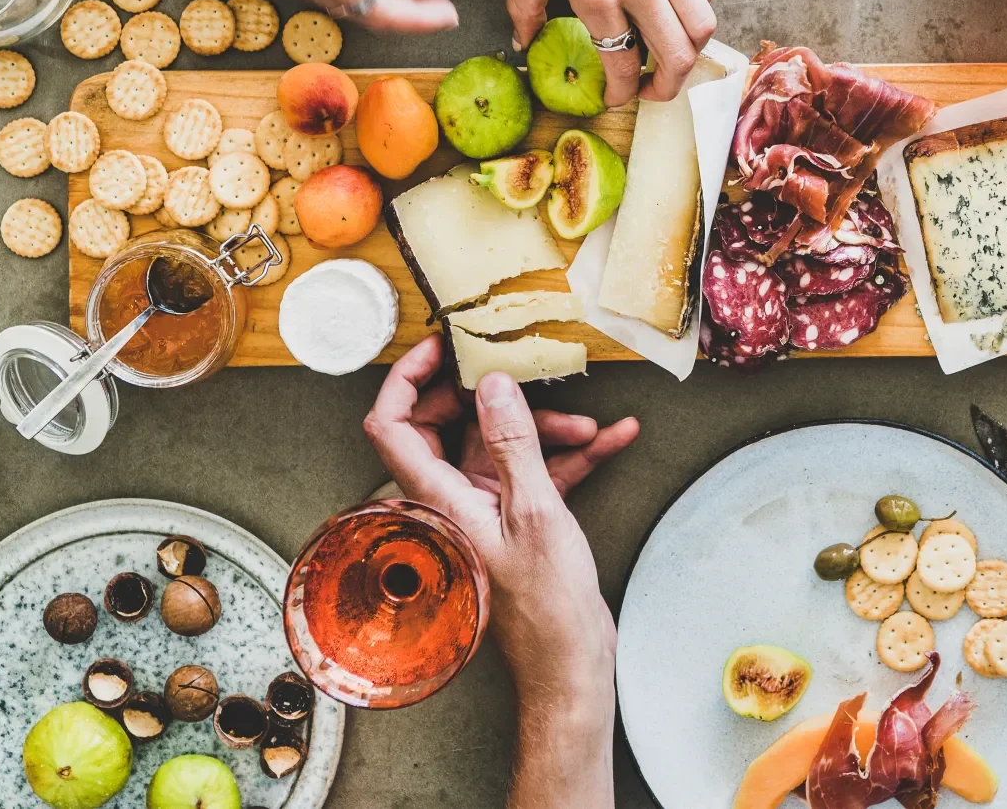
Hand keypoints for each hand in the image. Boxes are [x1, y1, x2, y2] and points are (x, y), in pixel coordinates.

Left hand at [361, 334, 638, 695]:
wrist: (569, 662)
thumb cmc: (545, 605)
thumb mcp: (535, 511)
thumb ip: (513, 443)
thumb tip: (492, 383)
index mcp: (438, 497)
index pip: (392, 423)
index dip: (407, 377)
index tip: (441, 344)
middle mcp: (452, 498)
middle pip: (451, 424)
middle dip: (496, 396)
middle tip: (524, 371)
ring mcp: (484, 508)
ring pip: (503, 444)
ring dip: (549, 428)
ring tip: (592, 427)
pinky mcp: (516, 519)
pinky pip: (537, 471)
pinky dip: (572, 454)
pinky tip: (613, 439)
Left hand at [508, 0, 719, 103]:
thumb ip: (526, 4)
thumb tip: (522, 39)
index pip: (623, 64)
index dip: (622, 92)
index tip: (617, 94)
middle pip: (677, 58)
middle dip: (666, 87)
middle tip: (651, 88)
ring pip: (703, 28)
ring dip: (690, 50)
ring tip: (671, 51)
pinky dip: (700, 5)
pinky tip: (679, 3)